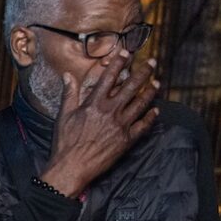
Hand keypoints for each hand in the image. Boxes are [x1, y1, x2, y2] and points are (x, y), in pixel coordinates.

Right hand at [38, 52, 160, 197]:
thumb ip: (69, 94)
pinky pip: (143, 125)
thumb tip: (68, 75)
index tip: (127, 52)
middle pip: (131, 86)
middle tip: (152, 62)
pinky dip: (151, 117)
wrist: (72, 168)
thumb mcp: (63, 116)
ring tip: (157, 82)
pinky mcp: (126, 140)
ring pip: (141, 103)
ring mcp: (121, 125)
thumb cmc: (65, 142)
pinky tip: (156, 110)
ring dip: (150, 91)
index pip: (109, 77)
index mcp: (94, 104)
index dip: (119, 63)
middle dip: (143, 72)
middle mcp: (110, 111)